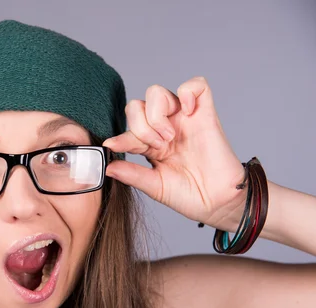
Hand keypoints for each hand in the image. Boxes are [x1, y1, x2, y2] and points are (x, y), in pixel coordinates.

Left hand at [103, 77, 246, 229]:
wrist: (218, 203)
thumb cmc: (190, 196)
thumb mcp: (154, 186)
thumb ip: (132, 174)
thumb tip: (107, 167)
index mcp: (150, 144)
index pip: (128, 129)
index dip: (119, 137)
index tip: (113, 145)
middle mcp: (165, 127)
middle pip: (136, 105)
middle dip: (140, 127)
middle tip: (157, 147)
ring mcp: (184, 119)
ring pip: (156, 93)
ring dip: (156, 115)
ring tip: (169, 138)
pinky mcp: (205, 114)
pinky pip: (196, 85)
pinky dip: (187, 93)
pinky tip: (187, 113)